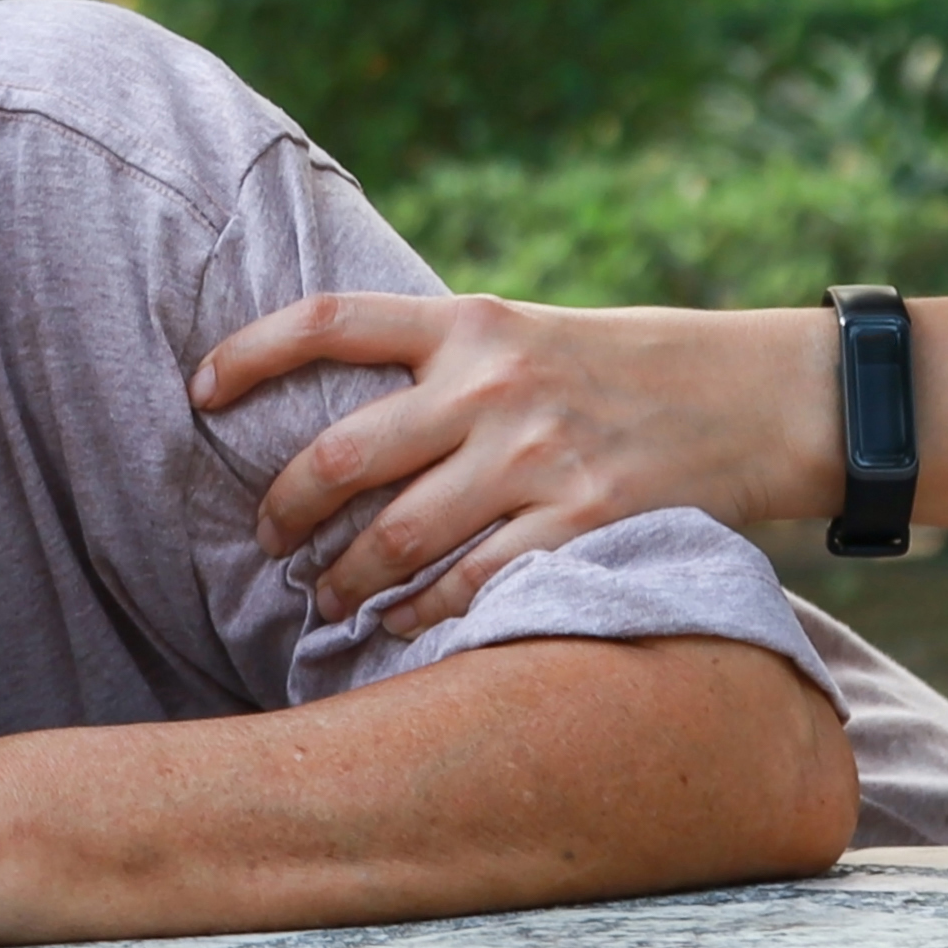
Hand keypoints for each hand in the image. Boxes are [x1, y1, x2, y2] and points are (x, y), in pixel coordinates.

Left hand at [194, 292, 835, 631]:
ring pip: (395, 537)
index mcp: (470, 321)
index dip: (248, 353)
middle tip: (267, 543)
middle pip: (342, 454)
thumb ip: (441, 361)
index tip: (197, 390)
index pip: (328, 321)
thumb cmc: (618, 366)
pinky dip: (422, 616)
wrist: (751, 394)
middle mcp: (492, 382)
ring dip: (343, 582)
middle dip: (285, 512)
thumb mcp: (524, 333)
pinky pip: (470, 585)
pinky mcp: (581, 521)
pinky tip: (402, 627)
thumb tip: (332, 414)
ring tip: (324, 602)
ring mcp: (536, 455)